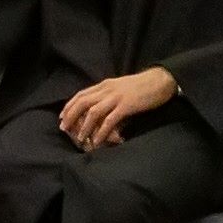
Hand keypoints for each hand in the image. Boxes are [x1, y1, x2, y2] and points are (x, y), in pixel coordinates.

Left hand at [59, 63, 180, 148]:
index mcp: (105, 85)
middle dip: (71, 116)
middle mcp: (107, 90)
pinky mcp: (126, 106)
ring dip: (84, 127)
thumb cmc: (141, 86)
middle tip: (65, 129)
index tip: (62, 117)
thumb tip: (98, 110)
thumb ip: (108, 96)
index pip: (81, 94)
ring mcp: (116, 97)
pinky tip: (97, 141)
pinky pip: (109, 120)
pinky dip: (101, 132)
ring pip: (93, 112)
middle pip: (82, 102)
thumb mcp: (120, 88)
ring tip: (80, 139)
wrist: (160, 81)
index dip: (69, 106)